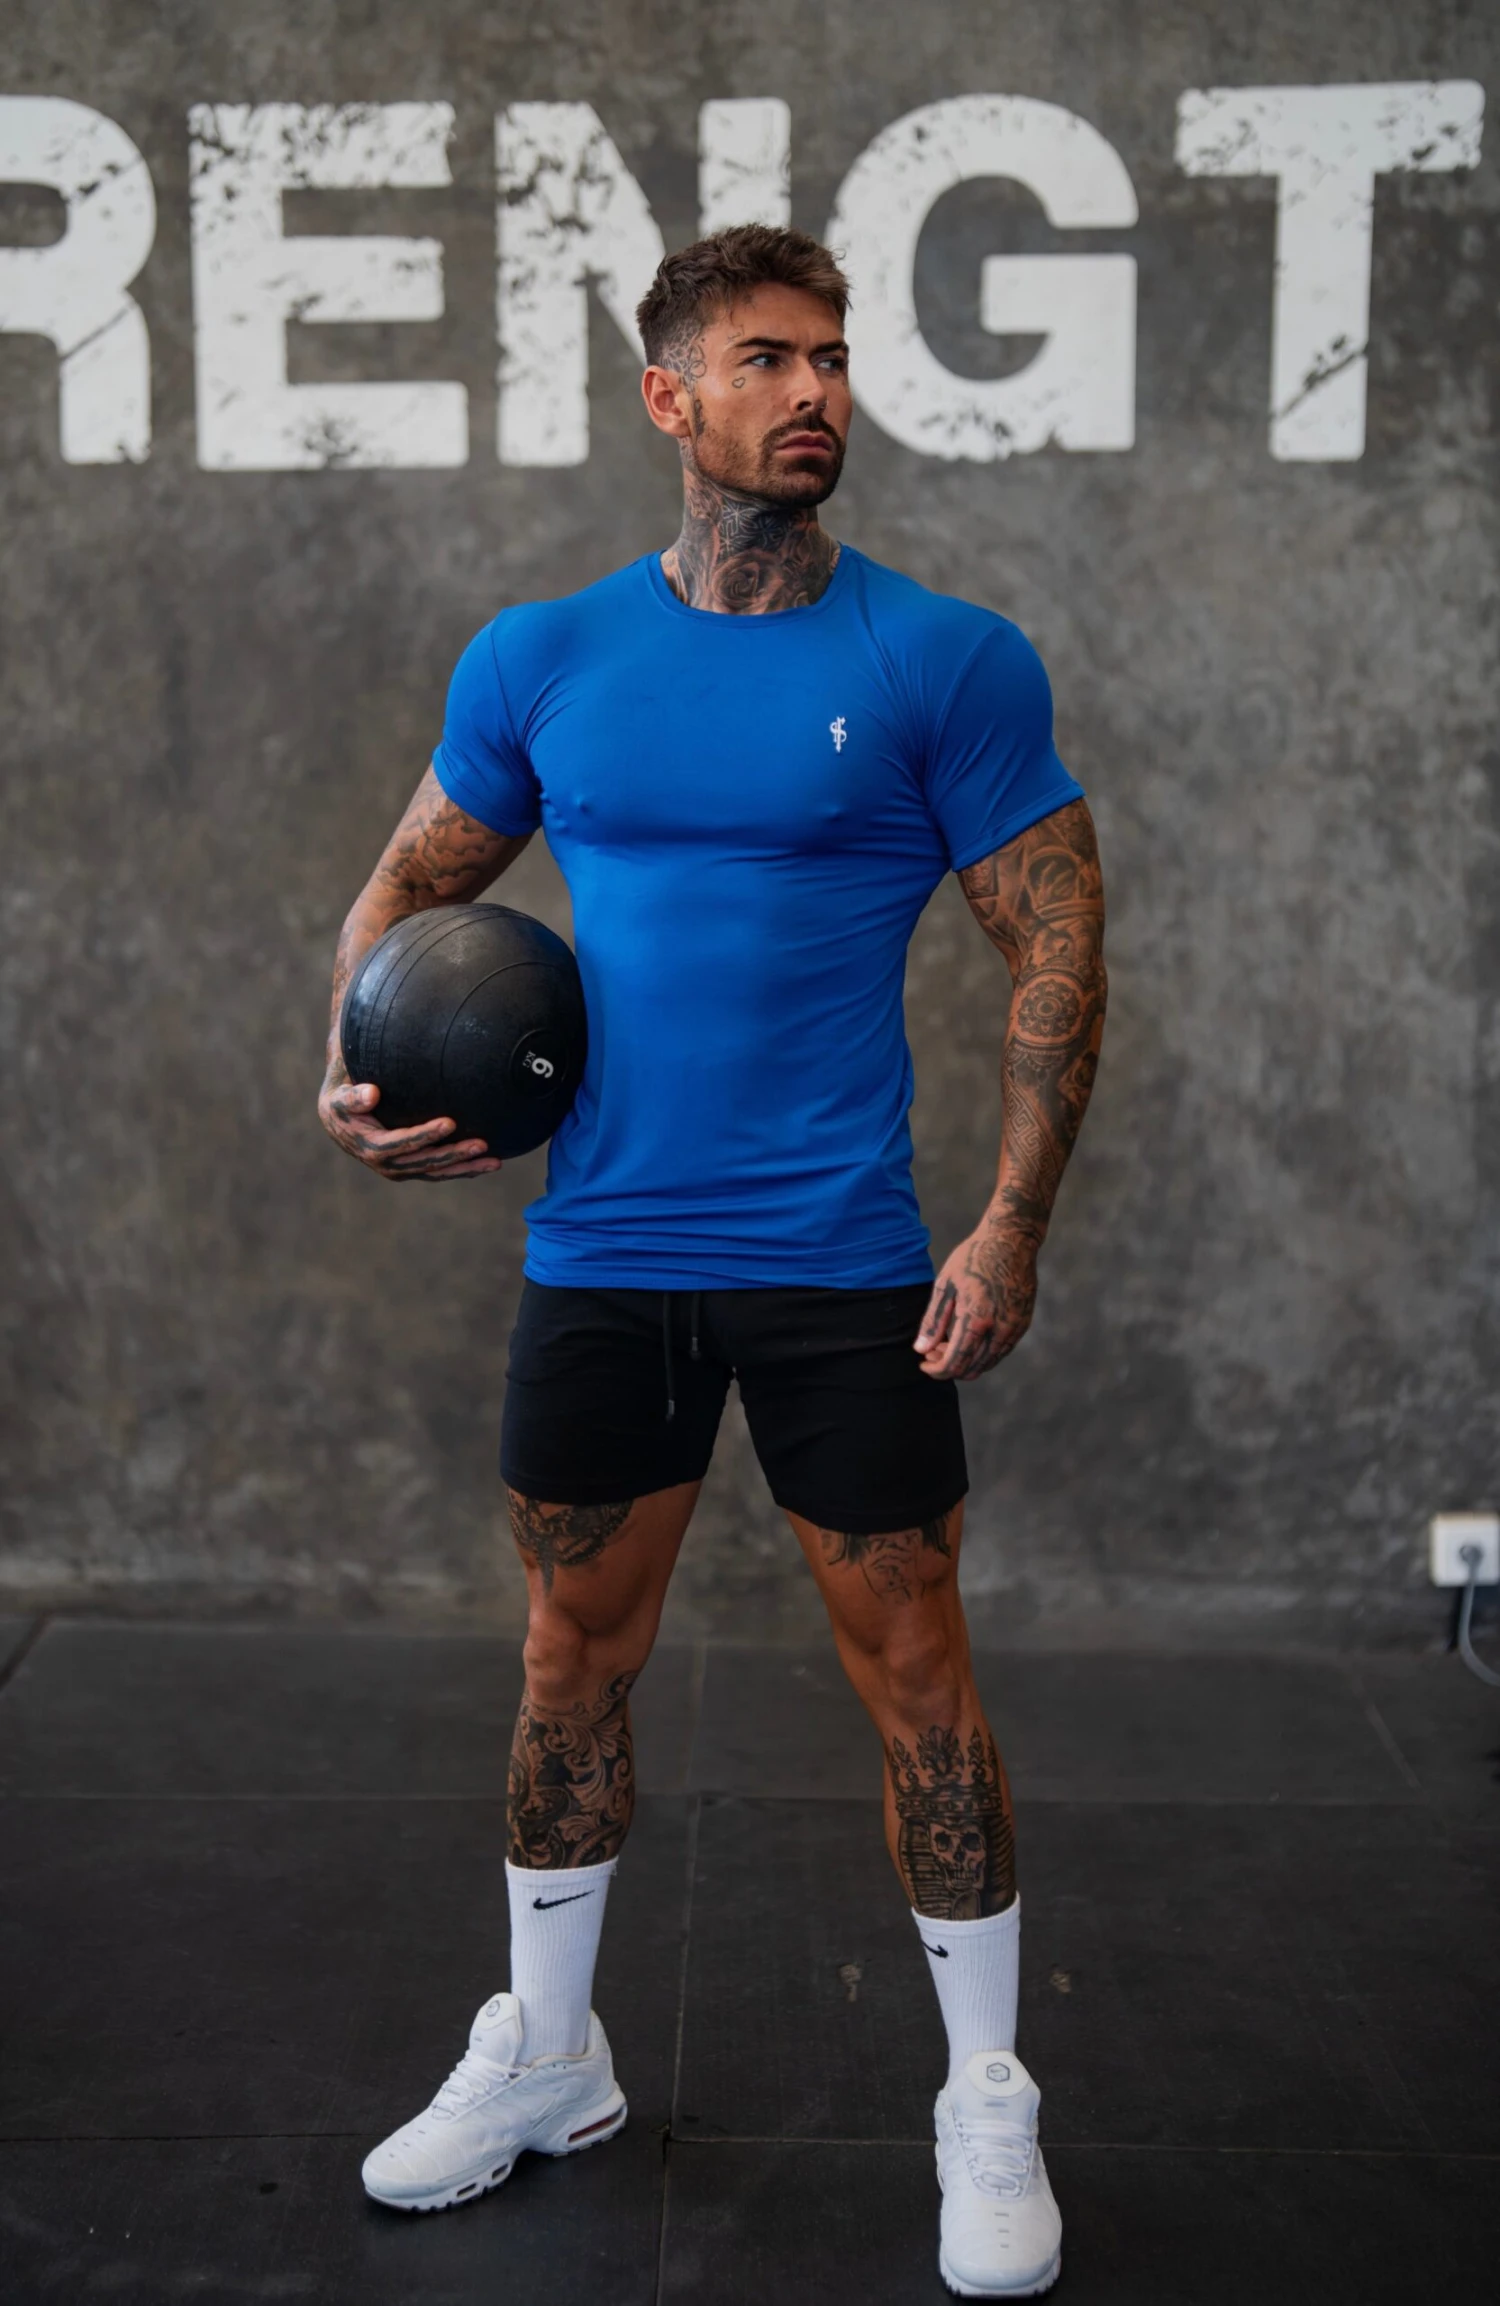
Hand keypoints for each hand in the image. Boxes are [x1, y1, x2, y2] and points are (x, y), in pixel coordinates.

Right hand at [317, 1074, 501, 1181]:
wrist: (340, 1120)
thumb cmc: (342, 1101)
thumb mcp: (340, 1098)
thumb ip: (353, 1097)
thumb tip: (371, 1094)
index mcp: (372, 1148)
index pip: (403, 1143)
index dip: (426, 1135)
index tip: (450, 1122)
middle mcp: (388, 1165)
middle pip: (427, 1162)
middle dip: (455, 1154)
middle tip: (482, 1144)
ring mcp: (402, 1169)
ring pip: (438, 1172)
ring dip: (466, 1167)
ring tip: (495, 1162)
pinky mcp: (413, 1168)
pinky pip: (440, 1172)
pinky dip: (463, 1169)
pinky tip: (486, 1164)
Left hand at [915, 1222, 1038, 1379]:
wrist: (1011, 1239)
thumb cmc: (973, 1258)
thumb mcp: (945, 1285)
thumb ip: (933, 1321)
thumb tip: (921, 1350)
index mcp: (977, 1320)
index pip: (955, 1363)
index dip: (936, 1371)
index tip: (923, 1364)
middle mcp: (1000, 1329)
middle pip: (972, 1368)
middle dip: (949, 1367)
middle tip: (932, 1353)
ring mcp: (1015, 1328)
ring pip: (988, 1363)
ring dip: (966, 1362)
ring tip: (948, 1345)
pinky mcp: (1024, 1323)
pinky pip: (1001, 1351)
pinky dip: (983, 1354)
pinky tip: (969, 1339)